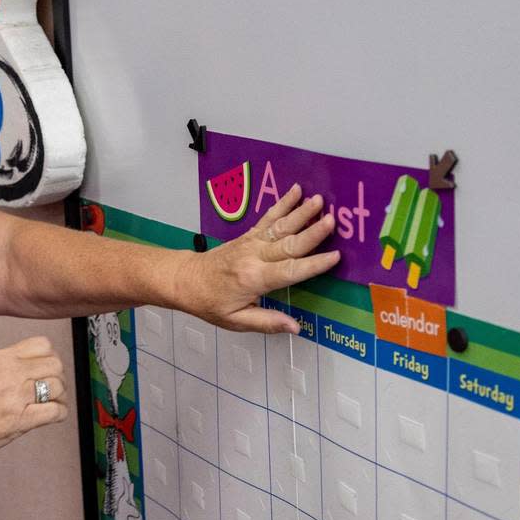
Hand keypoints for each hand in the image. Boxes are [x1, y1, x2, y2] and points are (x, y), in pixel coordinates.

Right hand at [0, 336, 68, 464]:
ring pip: (58, 386)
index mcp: (0, 357)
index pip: (42, 344)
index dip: (49, 358)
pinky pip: (56, 411)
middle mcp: (10, 372)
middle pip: (55, 364)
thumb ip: (9, 367)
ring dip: (59, 397)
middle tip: (52, 390)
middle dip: (58, 377)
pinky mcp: (21, 419)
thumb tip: (36, 368)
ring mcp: (16, 395)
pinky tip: (50, 416)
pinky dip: (59, 414)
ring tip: (51, 404)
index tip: (46, 370)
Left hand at [177, 184, 339, 332]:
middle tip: (333, 220)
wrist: (185, 280)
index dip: (314, 264)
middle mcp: (254, 256)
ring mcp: (251, 243)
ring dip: (301, 212)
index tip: (335, 257)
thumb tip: (295, 327)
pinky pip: (268, 218)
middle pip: (289, 243)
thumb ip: (267, 323)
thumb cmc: (210, 302)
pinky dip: (283, 203)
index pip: (289, 271)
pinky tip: (295, 191)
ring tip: (320, 200)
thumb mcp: (235, 321)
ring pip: (280, 226)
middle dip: (313, 232)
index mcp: (253, 279)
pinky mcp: (248, 236)